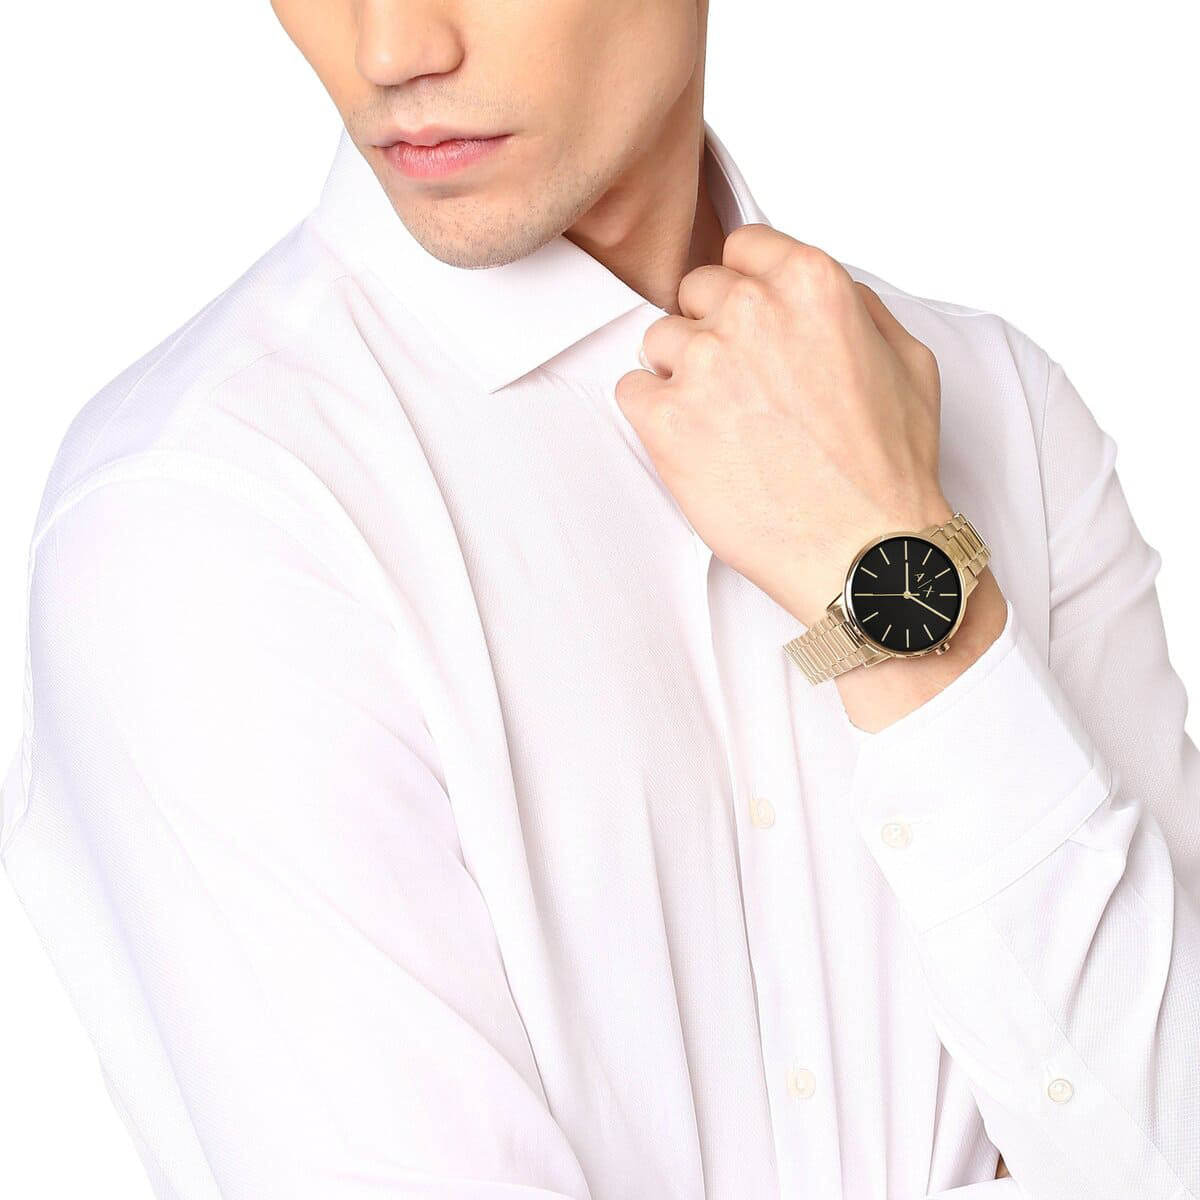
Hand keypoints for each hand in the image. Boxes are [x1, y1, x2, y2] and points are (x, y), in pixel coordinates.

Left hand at [614, 224, 953, 627]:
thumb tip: (816, 292)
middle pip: (696, 291)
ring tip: (723, 424)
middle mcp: (750, 311)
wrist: (861, 552)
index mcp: (810, 284)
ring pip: (660, 341)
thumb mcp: (907, 361)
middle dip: (713, 330)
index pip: (741, 247)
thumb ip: (855, 307)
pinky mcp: (664, 419)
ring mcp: (702, 364)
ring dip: (682, 375)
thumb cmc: (886, 469)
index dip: (744, 286)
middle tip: (741, 385)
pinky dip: (653, 415)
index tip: (746, 319)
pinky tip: (694, 444)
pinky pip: (631, 390)